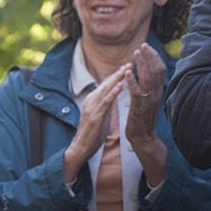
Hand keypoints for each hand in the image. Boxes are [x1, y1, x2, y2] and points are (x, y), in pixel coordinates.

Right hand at [62, 64, 128, 182]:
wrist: (81, 148)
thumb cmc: (92, 134)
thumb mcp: (101, 115)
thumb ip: (106, 105)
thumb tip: (113, 97)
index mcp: (93, 100)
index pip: (106, 84)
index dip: (116, 75)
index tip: (127, 66)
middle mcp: (91, 100)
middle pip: (106, 83)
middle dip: (118, 72)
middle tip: (129, 62)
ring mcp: (92, 107)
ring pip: (105, 89)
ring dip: (117, 78)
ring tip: (126, 69)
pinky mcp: (94, 116)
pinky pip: (105, 102)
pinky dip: (113, 93)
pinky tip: (120, 86)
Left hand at [124, 45, 167, 186]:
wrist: (143, 137)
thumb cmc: (143, 118)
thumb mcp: (149, 99)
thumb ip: (150, 86)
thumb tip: (148, 72)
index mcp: (158, 91)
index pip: (159, 69)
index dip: (154, 57)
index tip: (147, 46)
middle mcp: (156, 94)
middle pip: (156, 71)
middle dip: (149, 56)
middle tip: (142, 45)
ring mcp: (148, 101)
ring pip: (147, 79)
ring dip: (141, 65)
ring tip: (135, 53)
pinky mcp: (139, 108)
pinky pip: (136, 92)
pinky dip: (132, 81)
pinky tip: (128, 72)